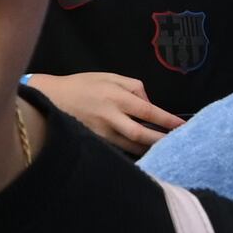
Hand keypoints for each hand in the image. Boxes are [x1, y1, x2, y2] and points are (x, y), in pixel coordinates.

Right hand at [26, 72, 185, 156]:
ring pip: (131, 147)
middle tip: (179, 145)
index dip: (168, 121)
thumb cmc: (81, 85)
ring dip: (149, 151)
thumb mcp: (108, 76)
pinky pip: (118, 150)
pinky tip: (143, 156)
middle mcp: (110, 116)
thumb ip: (133, 87)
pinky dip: (132, 154)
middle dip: (161, 141)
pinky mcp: (93, 142)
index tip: (183, 127)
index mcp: (116, 96)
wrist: (48, 98)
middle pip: (142, 134)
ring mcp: (101, 133)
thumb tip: (150, 105)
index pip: (149, 112)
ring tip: (165, 152)